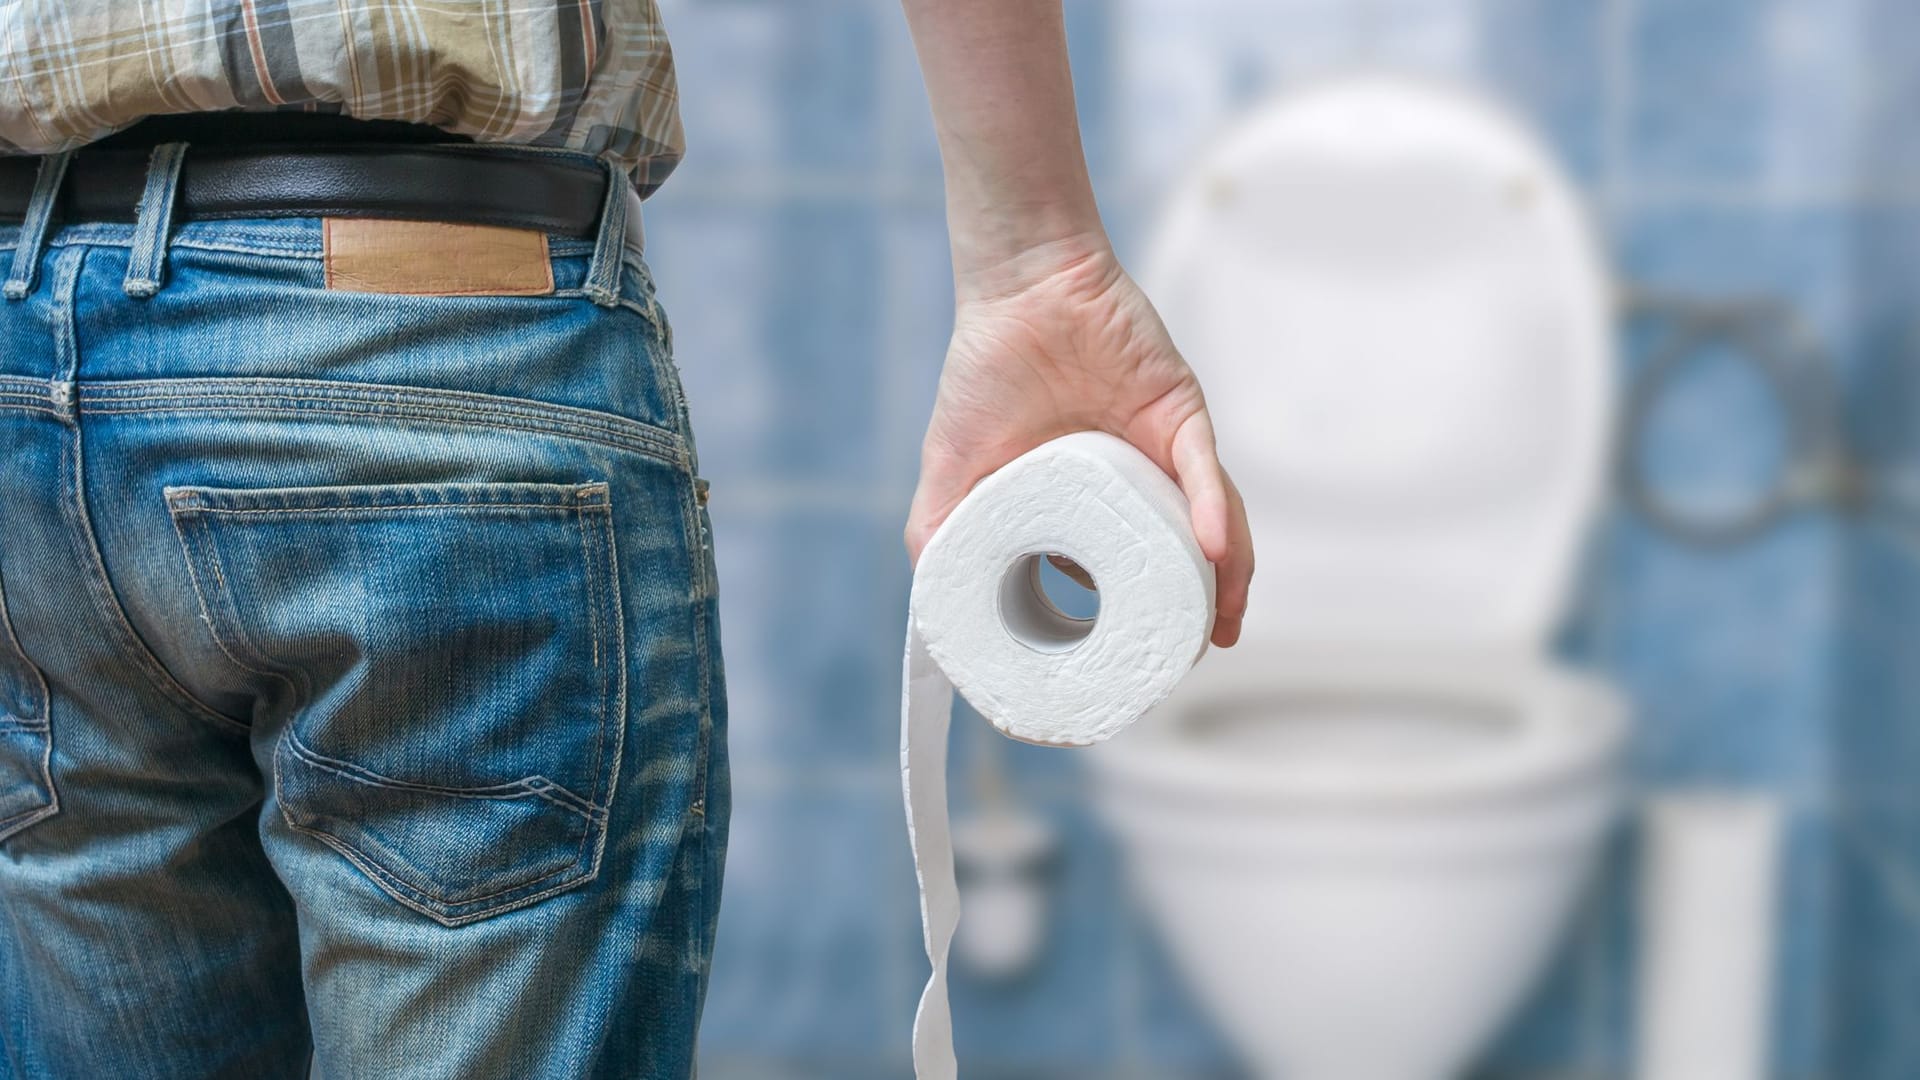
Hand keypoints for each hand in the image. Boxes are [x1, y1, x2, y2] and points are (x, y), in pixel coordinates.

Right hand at [904, 236, 1253, 646]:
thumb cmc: (984, 373)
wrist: (1017, 290)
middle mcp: (1138, 484)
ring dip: (1225, 578)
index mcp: (1093, 505)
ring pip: (1212, 524)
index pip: (1125, 574)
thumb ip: (941, 537)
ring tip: (1221, 625)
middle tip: (1190, 655)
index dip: (1135, 623)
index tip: (1136, 668)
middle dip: (1196, 613)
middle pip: (1183, 559)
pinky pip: (1207, 470)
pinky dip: (1214, 512)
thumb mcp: (950, 472)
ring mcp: (1163, 452)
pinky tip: (1212, 552)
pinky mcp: (1182, 414)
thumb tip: (936, 619)